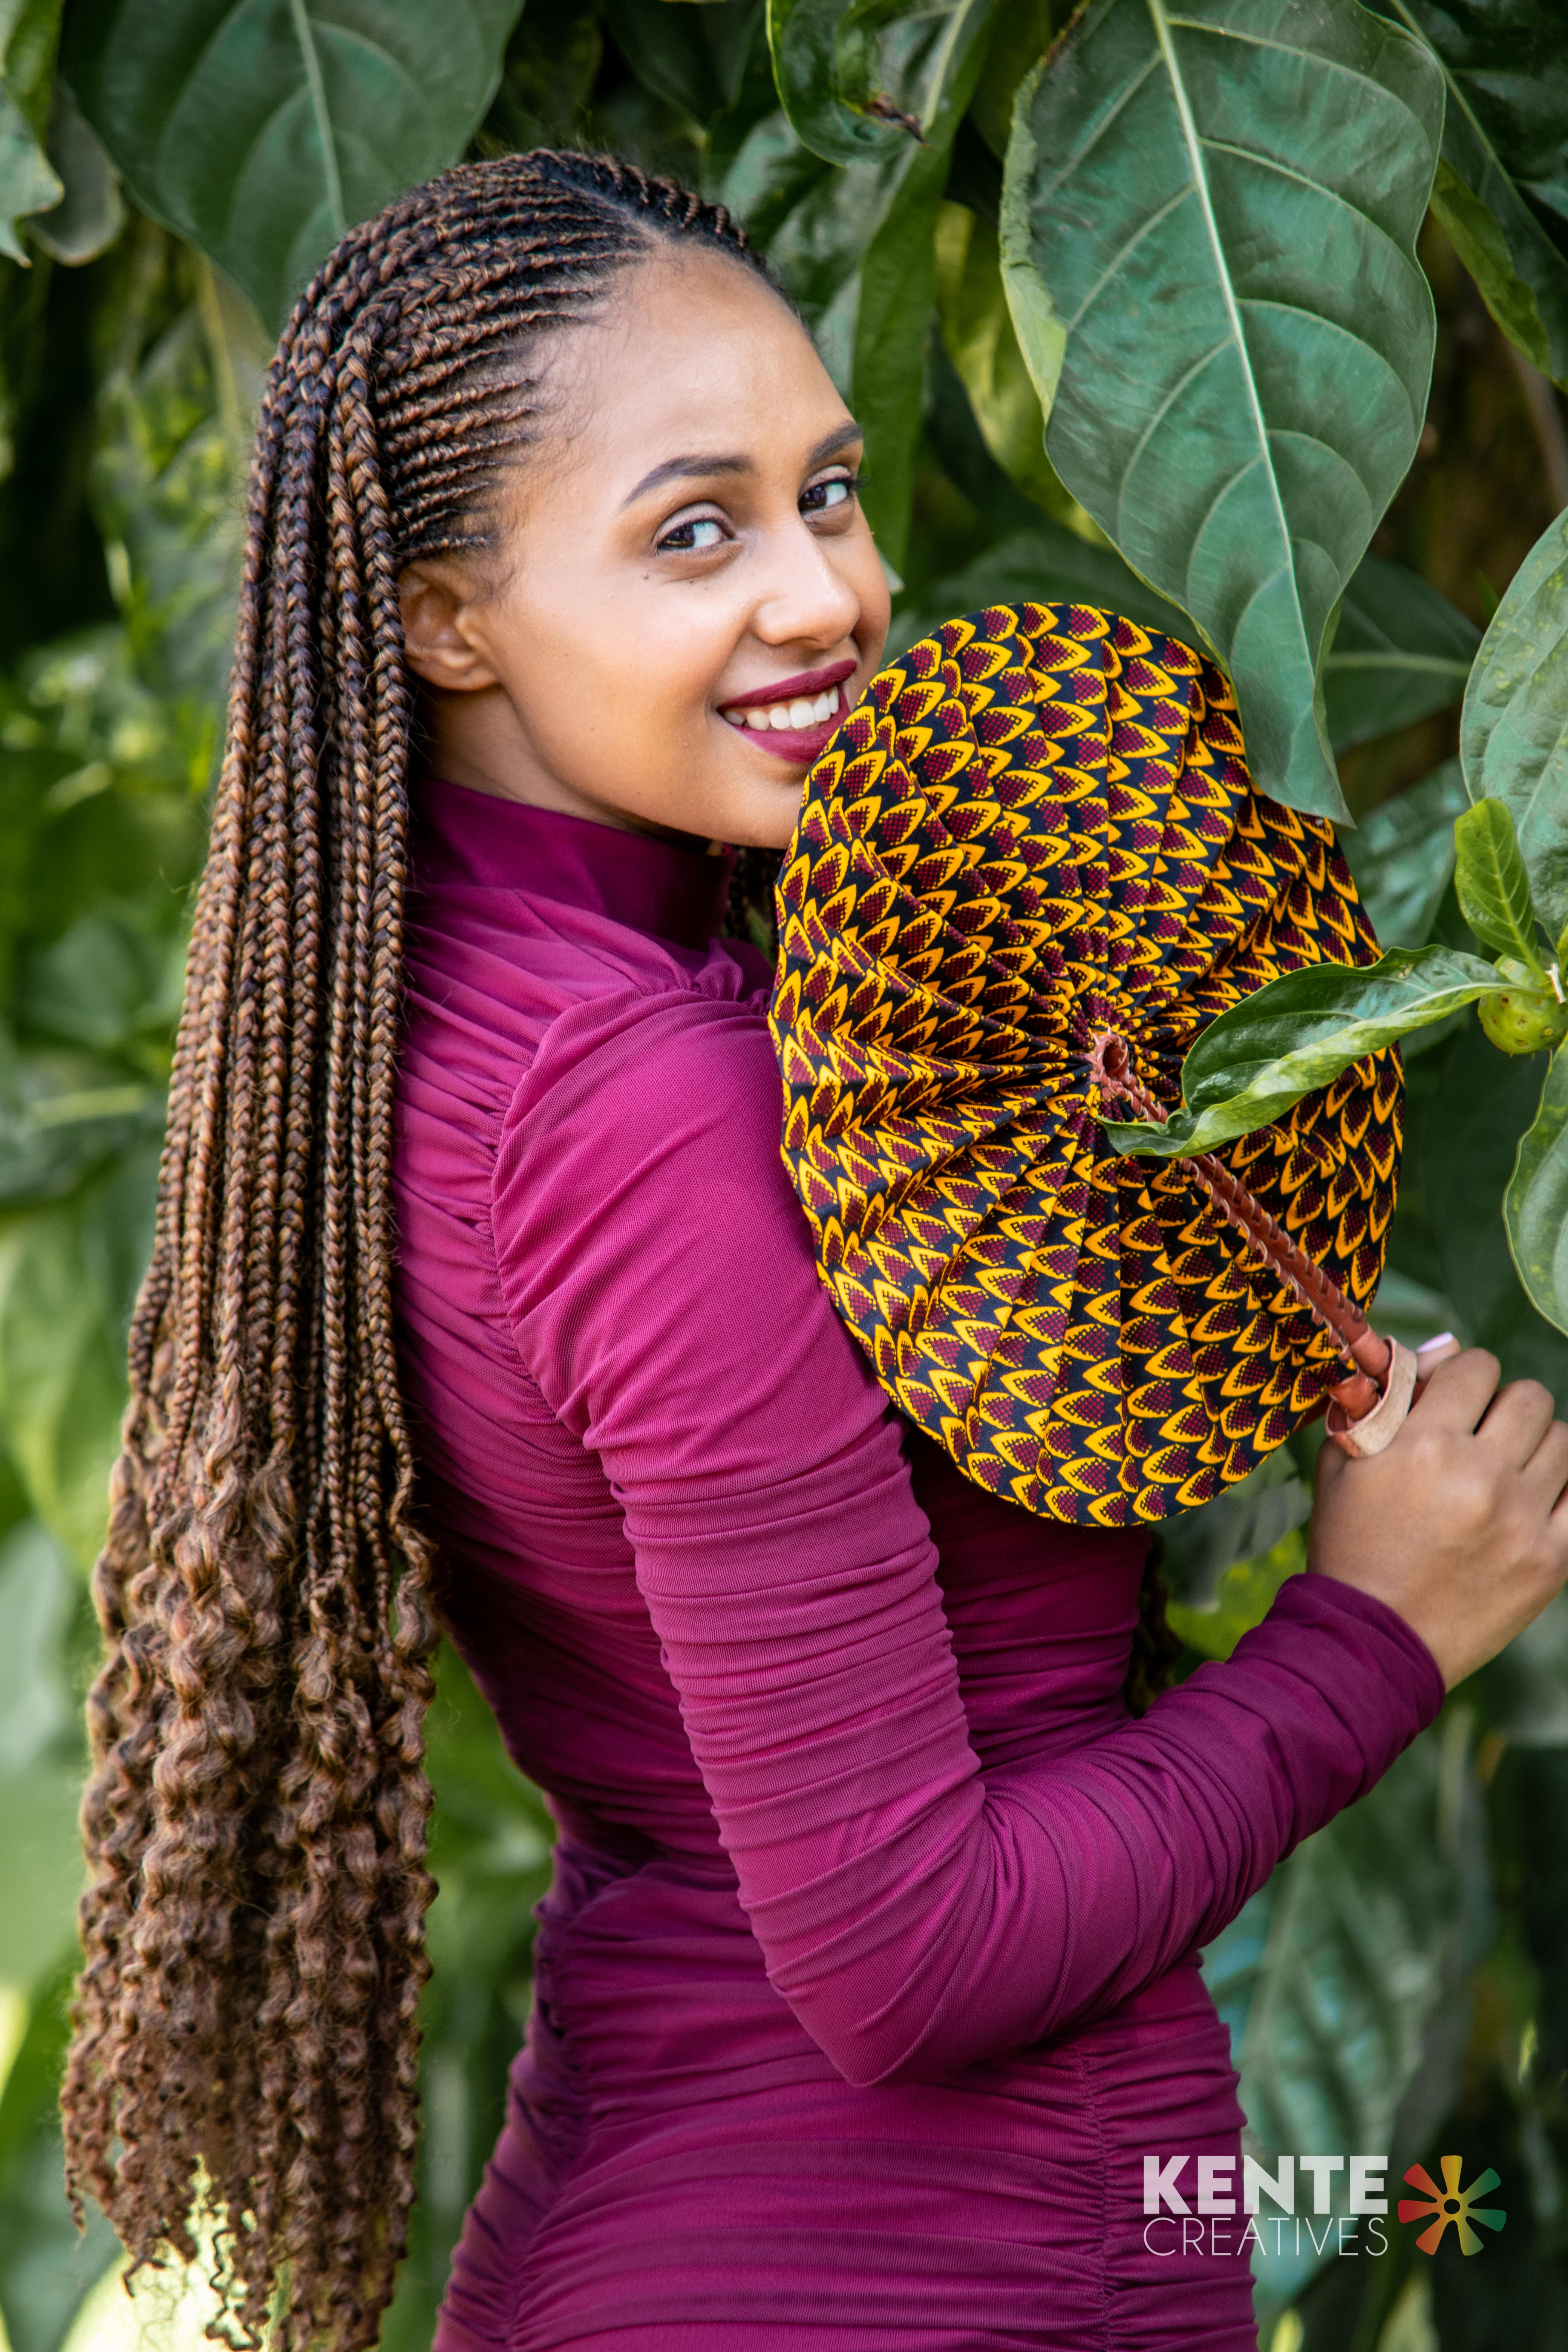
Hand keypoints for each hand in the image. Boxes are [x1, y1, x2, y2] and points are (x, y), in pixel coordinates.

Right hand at [1308, 1348, 1567, 1688]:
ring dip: (1537, 1447)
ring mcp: (1521, 1518)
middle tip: (1484, 1437)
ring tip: (1509, 1474)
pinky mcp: (1550, 1560)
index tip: (1453, 1402)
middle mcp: (1479, 1473)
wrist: (1371, 1640)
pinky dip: (1563, 1490)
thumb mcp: (1344, 1463)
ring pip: (1563, 1441)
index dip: (1463, 1378)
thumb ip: (1385, 1400)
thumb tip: (1440, 1352)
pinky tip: (1535, 1503)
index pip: (1475, 1365)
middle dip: (1505, 1408)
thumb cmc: (1350, 1547)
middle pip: (1529, 1397)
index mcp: (1423, 1443)